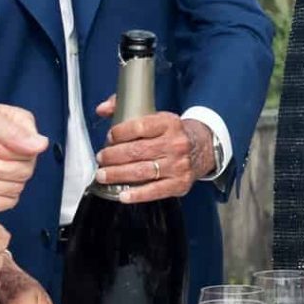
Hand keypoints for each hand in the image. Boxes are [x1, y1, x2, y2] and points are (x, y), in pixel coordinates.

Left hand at [92, 96, 211, 202]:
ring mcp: (179, 165)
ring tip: (103, 175)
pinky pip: (155, 191)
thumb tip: (102, 109)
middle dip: (112, 156)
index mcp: (170, 123)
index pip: (139, 127)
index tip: (109, 137)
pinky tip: (123, 195)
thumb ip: (126, 108)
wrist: (202, 148)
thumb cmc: (171, 134)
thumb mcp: (155, 116)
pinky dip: (137, 195)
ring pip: (141, 171)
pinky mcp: (180, 183)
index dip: (119, 133)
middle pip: (137, 151)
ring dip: (117, 174)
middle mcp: (176, 144)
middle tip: (101, 158)